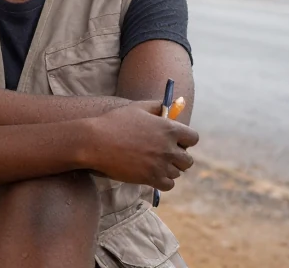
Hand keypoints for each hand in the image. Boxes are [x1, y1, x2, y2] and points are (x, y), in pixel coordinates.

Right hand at [84, 103, 198, 190]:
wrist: (96, 142)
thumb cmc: (115, 122)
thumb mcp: (138, 107)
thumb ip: (158, 106)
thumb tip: (174, 104)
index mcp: (169, 128)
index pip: (193, 139)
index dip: (185, 140)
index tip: (176, 142)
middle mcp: (168, 148)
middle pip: (188, 160)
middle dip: (179, 158)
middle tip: (164, 155)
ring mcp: (160, 165)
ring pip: (177, 173)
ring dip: (169, 169)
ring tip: (155, 164)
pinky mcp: (151, 179)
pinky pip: (168, 185)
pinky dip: (163, 181)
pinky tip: (152, 174)